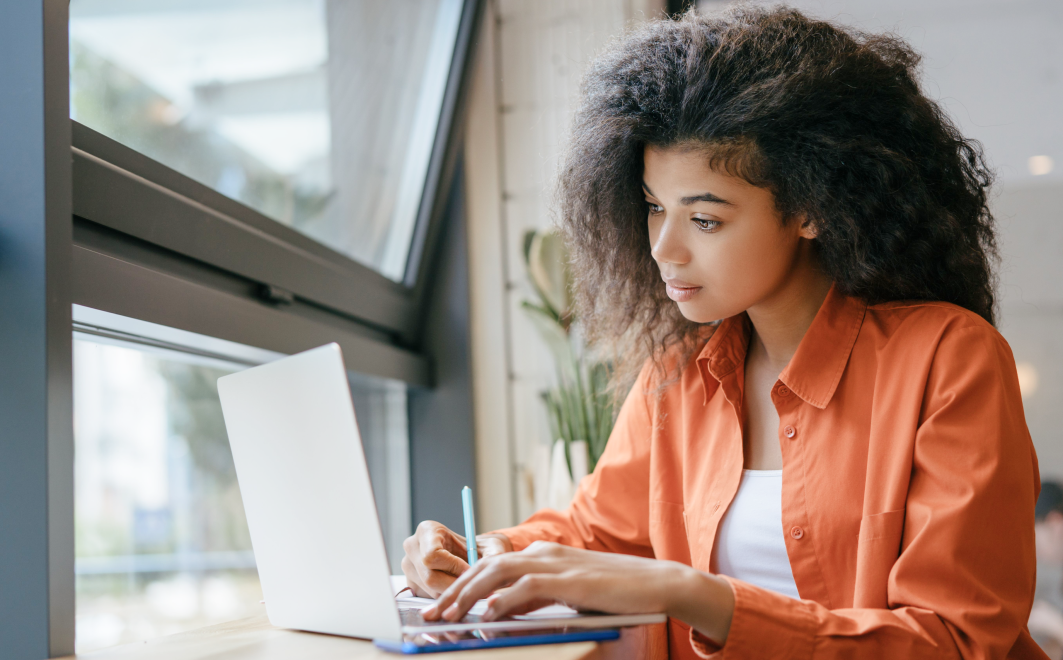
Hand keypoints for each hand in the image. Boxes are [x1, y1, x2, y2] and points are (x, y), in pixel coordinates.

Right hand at [400, 521, 512, 597]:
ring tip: (469, 589)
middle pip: (429, 576)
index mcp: (427, 530)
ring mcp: (408, 566)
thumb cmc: (479, 548)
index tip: (471, 571)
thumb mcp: (491, 547)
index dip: (454, 567)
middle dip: (455, 585)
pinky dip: (446, 599)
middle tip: (474, 588)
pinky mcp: (411, 584)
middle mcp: (412, 546)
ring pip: (429, 590)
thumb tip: (495, 565)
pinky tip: (458, 592)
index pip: (432, 555)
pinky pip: (428, 597)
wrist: (471, 556)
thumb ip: (494, 554)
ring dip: (452, 594)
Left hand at [420, 541, 734, 643]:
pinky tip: (488, 615)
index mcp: (540, 555)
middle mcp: (542, 553)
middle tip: (431, 614)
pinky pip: (527, 588)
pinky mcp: (569, 580)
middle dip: (453, 591)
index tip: (439, 605)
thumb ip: (532, 599)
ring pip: (497, 573)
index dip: (460, 585)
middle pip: (484, 567)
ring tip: (449, 616)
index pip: (488, 566)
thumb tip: (497, 611)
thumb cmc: (612, 592)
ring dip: (469, 595)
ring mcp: (555, 564)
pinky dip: (504, 600)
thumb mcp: (564, 595)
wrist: (656, 584)